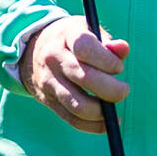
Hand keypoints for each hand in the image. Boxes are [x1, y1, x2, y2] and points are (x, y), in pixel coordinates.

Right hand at [19, 15, 130, 133]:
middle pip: (84, 78)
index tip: (118, 67)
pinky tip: (107, 123)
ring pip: (78, 104)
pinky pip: (72, 119)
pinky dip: (93, 126)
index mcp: (66, 35)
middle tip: (124, 90)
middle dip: (110, 89)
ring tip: (114, 105)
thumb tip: (123, 50)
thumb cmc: (70, 39)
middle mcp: (54, 58)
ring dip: (102, 111)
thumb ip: (108, 41)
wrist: (32, 51)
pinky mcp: (49, 101)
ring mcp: (49, 81)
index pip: (85, 48)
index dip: (106, 60)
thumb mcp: (87, 30)